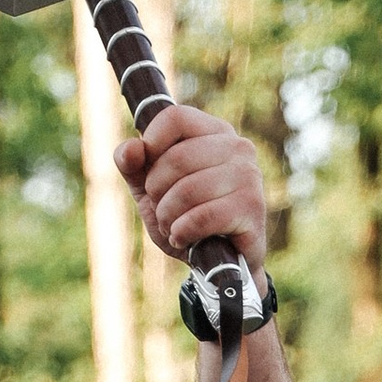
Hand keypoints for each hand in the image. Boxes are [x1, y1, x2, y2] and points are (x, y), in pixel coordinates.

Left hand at [115, 101, 266, 274]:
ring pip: (187, 190)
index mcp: (215, 133)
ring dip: (167, 216)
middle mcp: (238, 148)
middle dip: (156, 191)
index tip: (150, 172)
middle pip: (177, 157)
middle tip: (162, 209)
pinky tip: (183, 239)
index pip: (175, 117)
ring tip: (173, 227)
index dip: (151, 144)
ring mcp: (248, 177)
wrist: (221, 263)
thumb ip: (134, 166)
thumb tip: (130, 149)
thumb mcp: (152, 190)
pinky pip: (201, 217)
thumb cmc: (187, 219)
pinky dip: (181, 232)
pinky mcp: (251, 209)